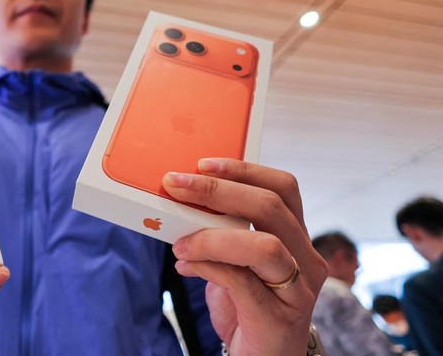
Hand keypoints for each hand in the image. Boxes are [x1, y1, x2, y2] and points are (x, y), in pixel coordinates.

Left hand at [162, 158, 327, 355]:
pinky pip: (241, 282)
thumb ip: (224, 233)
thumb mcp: (238, 262)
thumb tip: (181, 201)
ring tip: (179, 243)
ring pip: (263, 246)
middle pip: (271, 208)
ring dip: (210, 237)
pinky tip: (186, 266)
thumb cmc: (247, 308)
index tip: (203, 163)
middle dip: (218, 191)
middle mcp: (307, 260)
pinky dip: (206, 267)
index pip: (283, 188)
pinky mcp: (279, 319)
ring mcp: (298, 291)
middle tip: (176, 186)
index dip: (244, 169)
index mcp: (296, 238)